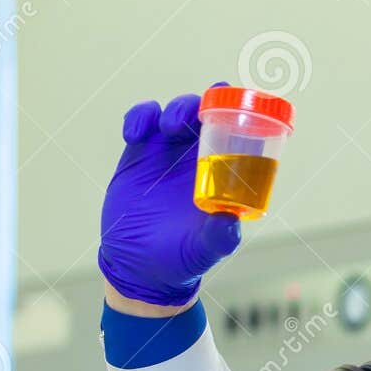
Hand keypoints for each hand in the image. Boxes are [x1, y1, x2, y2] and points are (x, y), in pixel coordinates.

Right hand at [98, 89, 241, 307]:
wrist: (139, 267)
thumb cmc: (180, 260)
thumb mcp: (203, 251)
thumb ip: (218, 238)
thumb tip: (230, 222)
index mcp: (220, 172)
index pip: (234, 133)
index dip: (236, 111)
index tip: (232, 103)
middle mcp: (196, 157)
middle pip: (204, 112)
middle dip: (200, 104)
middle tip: (188, 121)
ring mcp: (167, 153)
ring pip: (174, 112)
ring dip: (173, 109)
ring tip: (166, 128)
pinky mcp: (139, 154)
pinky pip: (141, 122)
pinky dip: (139, 118)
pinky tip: (134, 134)